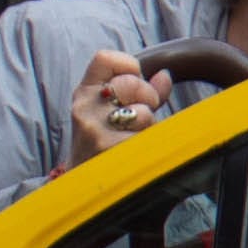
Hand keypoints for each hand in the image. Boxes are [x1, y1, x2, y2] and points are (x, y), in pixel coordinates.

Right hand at [67, 51, 163, 167]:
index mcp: (84, 94)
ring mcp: (96, 131)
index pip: (105, 58)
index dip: (129, 66)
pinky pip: (149, 138)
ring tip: (134, 138)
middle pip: (131, 83)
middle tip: (142, 116)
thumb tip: (165, 76)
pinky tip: (137, 154)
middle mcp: (85, 109)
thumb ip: (141, 93)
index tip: (135, 81)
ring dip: (149, 127)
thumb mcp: (110, 114)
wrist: (82, 188)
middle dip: (148, 97)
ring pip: (143, 113)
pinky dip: (151, 145)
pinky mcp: (112, 151)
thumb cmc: (103, 146)